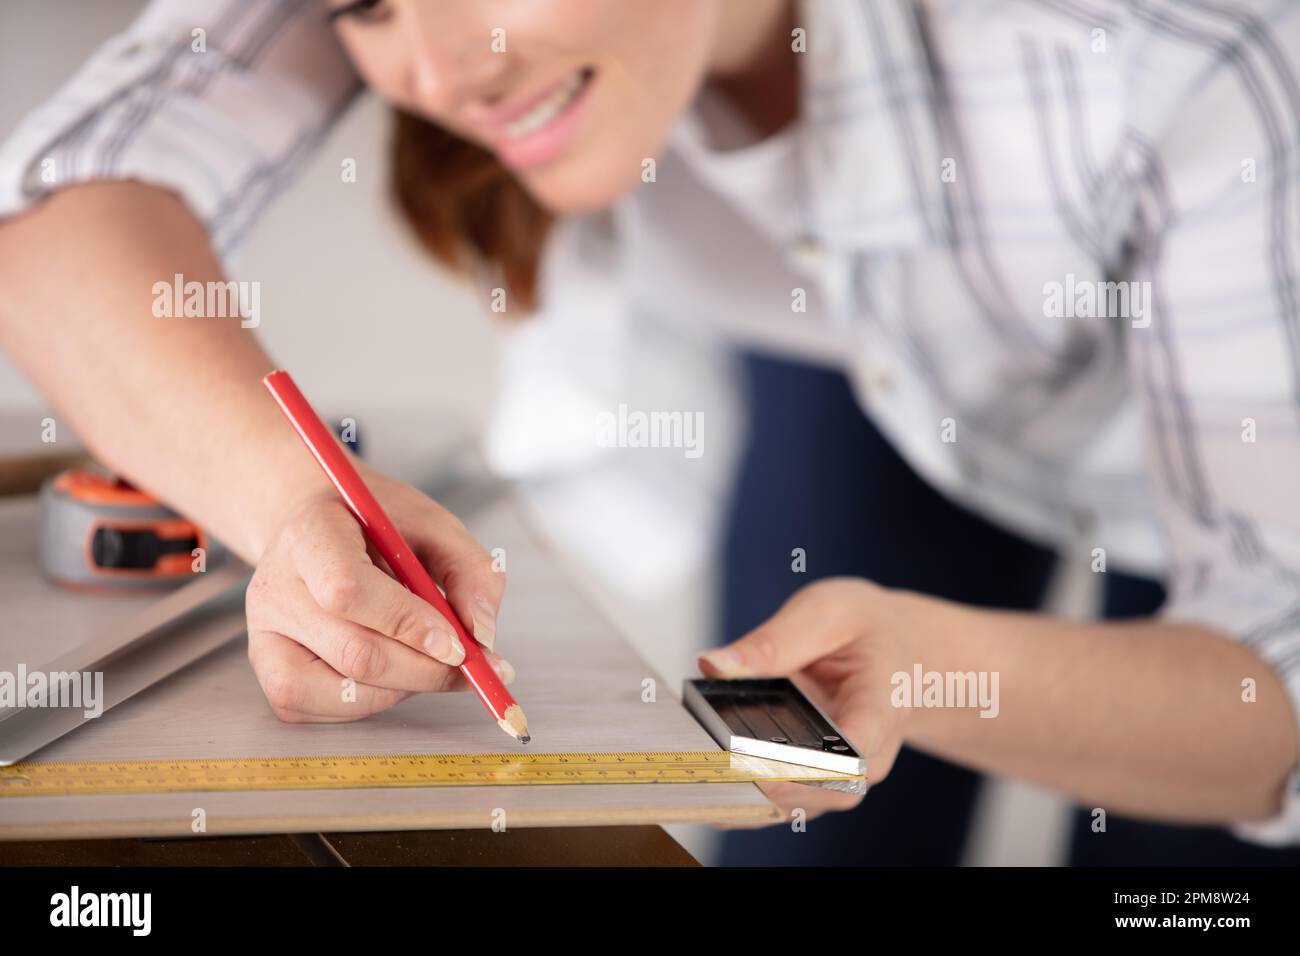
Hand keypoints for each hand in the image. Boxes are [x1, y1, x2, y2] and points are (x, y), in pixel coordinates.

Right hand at [245, 467, 510, 721]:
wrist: (319, 525)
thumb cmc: (378, 526)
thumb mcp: (434, 526)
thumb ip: (471, 571)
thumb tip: (483, 637)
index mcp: (310, 535)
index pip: (347, 591)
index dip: (408, 624)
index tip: (460, 644)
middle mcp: (276, 588)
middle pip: (355, 651)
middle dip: (426, 669)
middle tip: (474, 667)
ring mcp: (264, 635)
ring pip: (344, 690)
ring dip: (406, 686)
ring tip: (428, 657)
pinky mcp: (269, 671)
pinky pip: (328, 710)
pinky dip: (377, 700)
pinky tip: (394, 670)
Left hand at [698, 577, 914, 824]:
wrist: (901, 653)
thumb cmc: (869, 632)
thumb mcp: (826, 613)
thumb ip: (772, 642)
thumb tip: (714, 665)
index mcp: (881, 708)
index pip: (852, 751)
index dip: (805, 765)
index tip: (758, 764)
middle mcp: (866, 756)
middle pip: (821, 788)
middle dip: (765, 782)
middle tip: (710, 766)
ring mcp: (841, 776)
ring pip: (797, 804)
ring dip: (749, 793)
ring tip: (700, 773)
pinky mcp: (815, 781)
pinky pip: (781, 800)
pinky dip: (745, 793)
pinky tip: (707, 780)